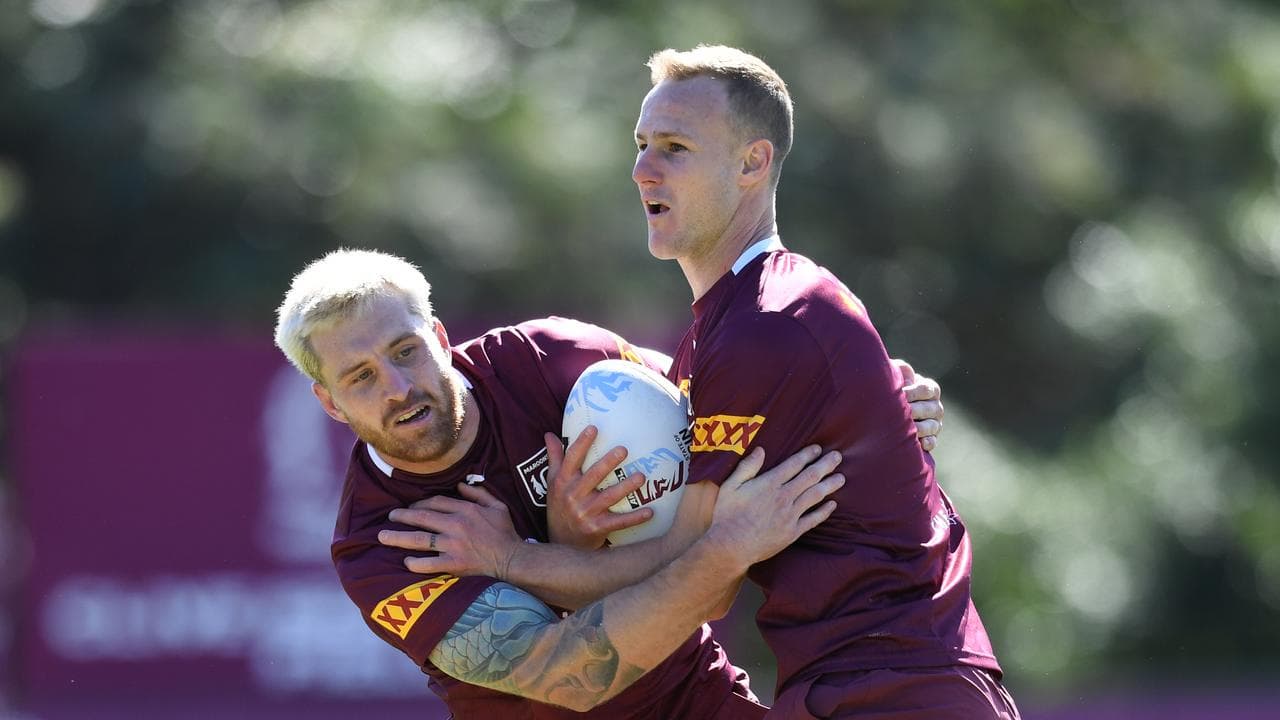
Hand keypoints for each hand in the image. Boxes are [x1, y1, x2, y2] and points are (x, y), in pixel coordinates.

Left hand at [378, 483, 521, 578]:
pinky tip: (406, 561)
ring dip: (398, 537)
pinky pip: (428, 564)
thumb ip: (479, 494)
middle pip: (422, 518)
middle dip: (402, 516)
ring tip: (383, 536)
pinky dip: (415, 563)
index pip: (435, 502)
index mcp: (465, 510)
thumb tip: (461, 484)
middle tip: (389, 517)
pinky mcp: (453, 564)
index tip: (411, 507)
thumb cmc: (506, 533)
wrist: (513, 560)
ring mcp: (453, 546)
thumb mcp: (497, 506)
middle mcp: (456, 526)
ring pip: (419, 540)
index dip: (420, 503)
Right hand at [544, 428, 653, 548]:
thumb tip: (549, 434)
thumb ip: (554, 458)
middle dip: (607, 463)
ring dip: (625, 487)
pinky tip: (650, 512)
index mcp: (563, 482)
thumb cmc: (559, 507)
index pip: (572, 459)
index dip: (581, 443)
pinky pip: (618, 522)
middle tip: (623, 449)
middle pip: (592, 476)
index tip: (594, 428)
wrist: (560, 544)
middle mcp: (573, 496)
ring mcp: (585, 513)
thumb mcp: (554, 483)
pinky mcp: (596, 529)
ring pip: (608, 498)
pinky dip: (634, 518)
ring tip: (640, 477)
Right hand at [705, 445, 843, 566]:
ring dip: (829, 485)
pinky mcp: (792, 532)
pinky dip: (824, 511)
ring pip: (815, 496)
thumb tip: (760, 450)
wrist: (730, 546)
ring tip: (841, 477)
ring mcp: (790, 515)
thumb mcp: (730, 486)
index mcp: (769, 484)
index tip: (818, 449)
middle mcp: (783, 497)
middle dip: (825, 465)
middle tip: (837, 457)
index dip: (807, 455)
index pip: (793, 465)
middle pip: (809, 477)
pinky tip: (832, 504)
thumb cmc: (727, 515)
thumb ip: (747, 467)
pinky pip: (813, 519)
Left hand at [893, 358, 943, 451]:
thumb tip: (907, 375)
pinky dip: (928, 442)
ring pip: (932, 426)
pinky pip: (932, 441)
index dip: (913, 392)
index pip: (926, 389)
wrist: (886, 412)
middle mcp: (935, 406)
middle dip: (914, 411)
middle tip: (899, 414)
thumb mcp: (896, 376)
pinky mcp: (931, 438)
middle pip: (930, 409)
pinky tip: (921, 443)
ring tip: (906, 429)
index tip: (900, 395)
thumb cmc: (892, 389)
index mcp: (930, 389)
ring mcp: (935, 423)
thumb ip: (901, 369)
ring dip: (920, 428)